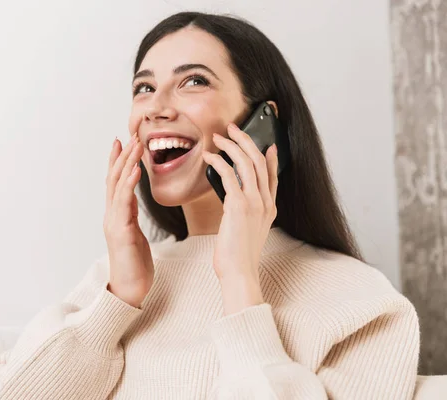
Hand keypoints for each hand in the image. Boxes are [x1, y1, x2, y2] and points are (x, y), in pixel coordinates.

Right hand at [103, 133, 153, 308]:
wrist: (130, 289)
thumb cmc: (134, 264)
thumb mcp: (134, 234)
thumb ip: (130, 216)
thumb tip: (132, 200)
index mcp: (116, 215)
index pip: (115, 182)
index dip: (118, 161)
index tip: (123, 142)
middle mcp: (111, 216)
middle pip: (114, 179)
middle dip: (122, 156)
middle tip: (130, 135)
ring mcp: (114, 223)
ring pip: (117, 187)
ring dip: (126, 164)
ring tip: (134, 146)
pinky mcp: (121, 232)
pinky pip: (124, 204)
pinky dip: (129, 185)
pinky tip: (135, 171)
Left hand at [202, 123, 278, 313]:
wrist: (238, 272)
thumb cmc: (237, 255)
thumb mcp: (247, 230)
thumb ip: (245, 212)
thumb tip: (234, 198)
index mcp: (269, 208)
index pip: (272, 176)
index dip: (270, 157)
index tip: (266, 144)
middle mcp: (265, 202)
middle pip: (260, 162)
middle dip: (246, 141)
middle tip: (233, 128)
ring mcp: (255, 203)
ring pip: (247, 163)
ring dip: (231, 146)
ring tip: (218, 137)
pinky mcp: (239, 206)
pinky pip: (229, 176)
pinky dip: (218, 162)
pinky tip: (208, 157)